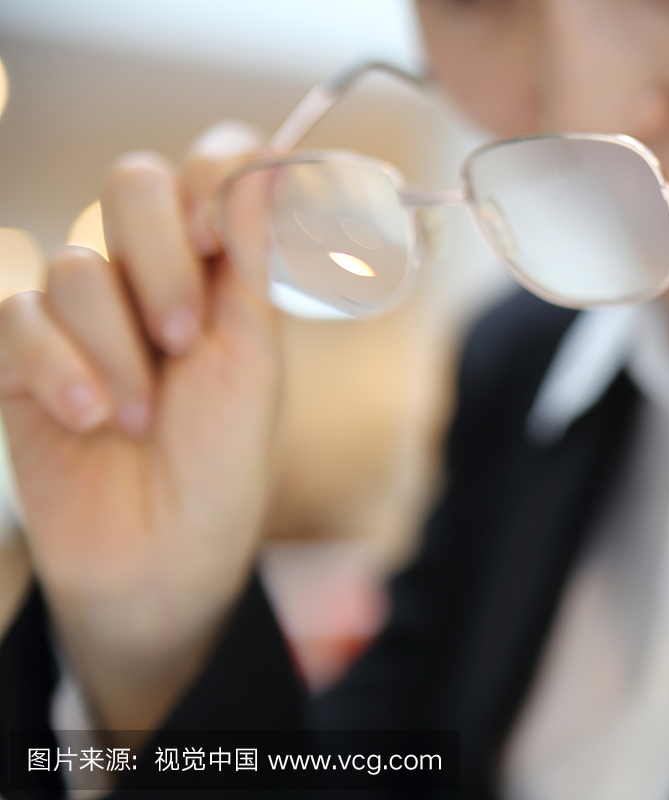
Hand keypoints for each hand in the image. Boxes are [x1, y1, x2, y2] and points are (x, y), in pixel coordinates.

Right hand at [0, 122, 278, 744]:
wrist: (166, 554)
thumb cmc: (224, 460)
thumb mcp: (254, 363)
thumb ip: (253, 265)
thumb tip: (271, 166)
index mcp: (220, 270)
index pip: (213, 167)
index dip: (213, 177)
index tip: (217, 238)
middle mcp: (150, 274)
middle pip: (134, 184)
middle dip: (161, 262)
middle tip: (181, 338)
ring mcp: (83, 312)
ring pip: (79, 265)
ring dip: (117, 347)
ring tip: (141, 417)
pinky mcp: (21, 355)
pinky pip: (19, 317)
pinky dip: (60, 368)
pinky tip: (93, 419)